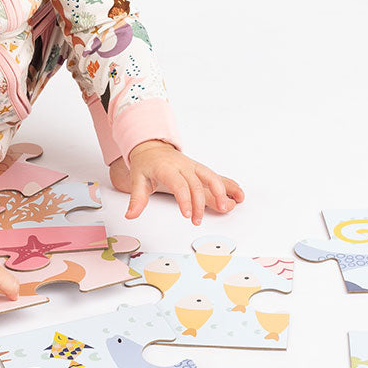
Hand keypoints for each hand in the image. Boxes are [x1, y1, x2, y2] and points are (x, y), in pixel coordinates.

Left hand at [117, 141, 243, 225]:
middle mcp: (183, 166)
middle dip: (199, 203)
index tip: (187, 215)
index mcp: (167, 168)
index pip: (179, 184)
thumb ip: (137, 199)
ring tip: (226, 207)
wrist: (152, 147)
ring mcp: (193, 166)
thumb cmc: (146, 165)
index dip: (185, 199)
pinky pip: (214, 176)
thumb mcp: (137, 180)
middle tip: (197, 220)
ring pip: (210, 176)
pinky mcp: (199, 169)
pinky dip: (226, 185)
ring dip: (220, 191)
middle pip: (195, 184)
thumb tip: (130, 215)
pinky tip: (236, 196)